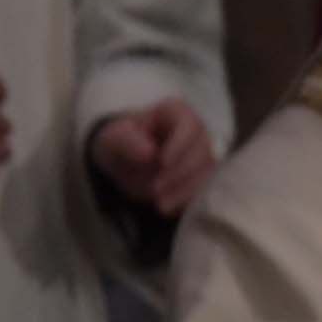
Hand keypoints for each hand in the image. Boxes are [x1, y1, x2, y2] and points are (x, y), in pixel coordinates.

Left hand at [89, 98, 217, 216]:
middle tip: (156, 189)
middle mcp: (196, 132)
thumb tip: (150, 152)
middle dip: (181, 173)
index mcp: (176, 112)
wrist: (123, 161)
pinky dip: (187, 201)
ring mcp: (203, 155)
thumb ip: (128, 142)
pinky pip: (204, 190)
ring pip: (208, 173)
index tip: (161, 162)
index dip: (180, 145)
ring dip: (185, 191)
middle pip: (203, 151)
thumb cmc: (119, 142)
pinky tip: (168, 208)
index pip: (190, 126)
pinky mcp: (202, 177)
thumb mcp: (113, 138)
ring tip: (160, 205)